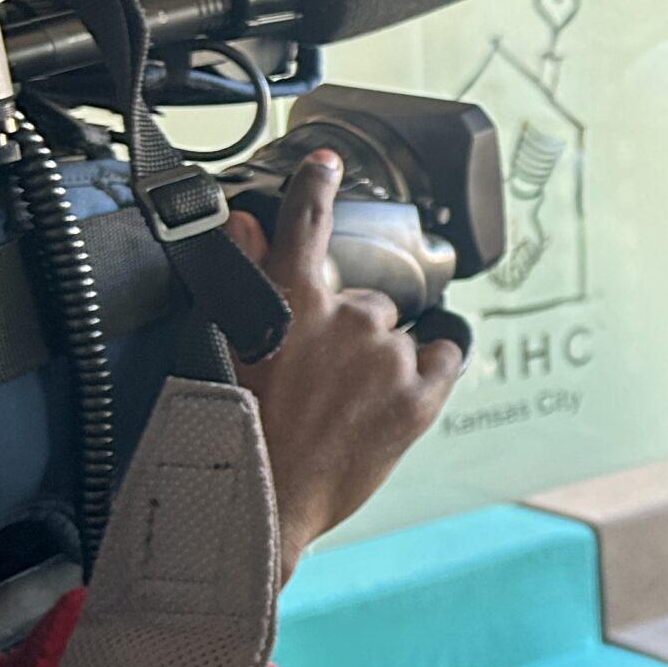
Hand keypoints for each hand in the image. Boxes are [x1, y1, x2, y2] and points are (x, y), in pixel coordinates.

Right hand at [225, 153, 462, 579]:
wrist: (258, 502)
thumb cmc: (230, 433)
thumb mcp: (222, 348)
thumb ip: (241, 276)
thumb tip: (244, 222)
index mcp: (288, 299)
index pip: (305, 224)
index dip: (316, 187)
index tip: (327, 164)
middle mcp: (345, 314)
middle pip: (364, 302)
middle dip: (348, 333)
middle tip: (320, 384)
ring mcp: (387, 354)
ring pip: (398, 336)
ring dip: (380, 361)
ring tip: (346, 409)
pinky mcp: (419, 394)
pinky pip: (445, 355)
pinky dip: (433, 364)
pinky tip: (405, 389)